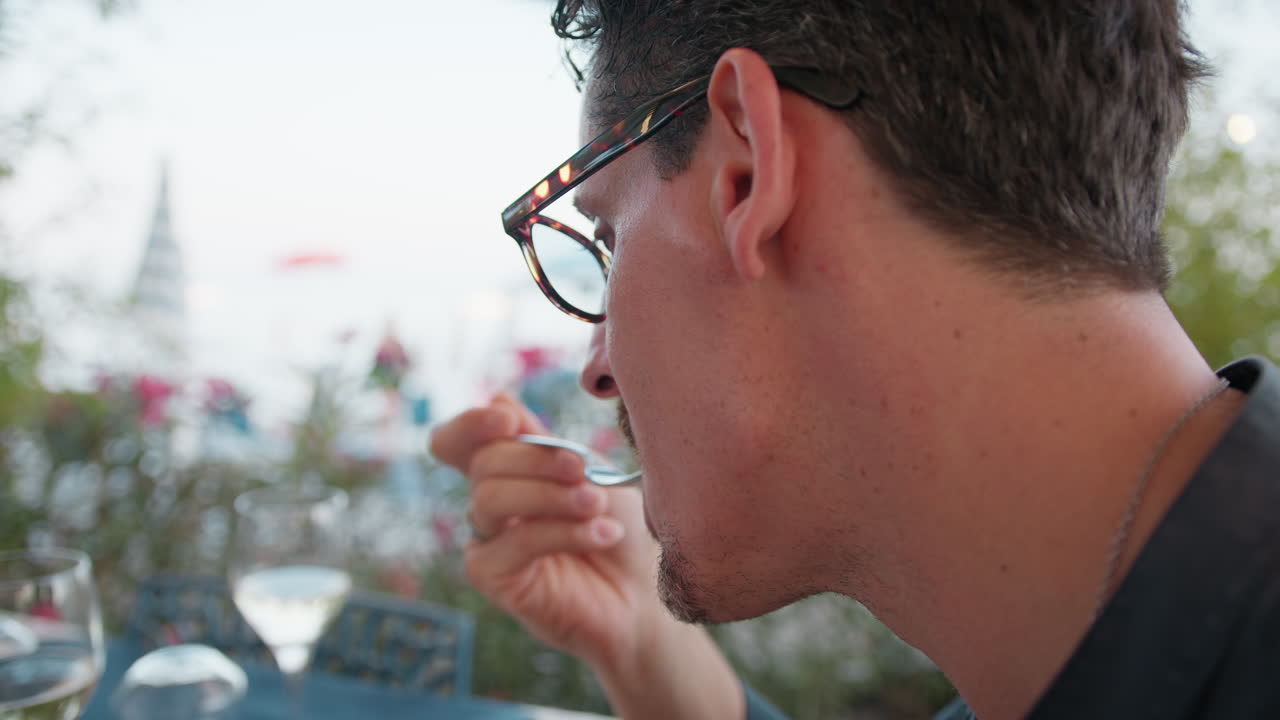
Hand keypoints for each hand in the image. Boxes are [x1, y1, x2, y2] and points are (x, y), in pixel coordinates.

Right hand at [430, 394, 660, 668]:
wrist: (643, 593)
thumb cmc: (617, 526)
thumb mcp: (588, 472)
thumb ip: (543, 441)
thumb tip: (499, 401)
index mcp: (505, 470)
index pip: (457, 441)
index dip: (470, 425)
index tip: (508, 420)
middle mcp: (487, 503)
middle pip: (484, 462)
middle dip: (537, 458)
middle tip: (584, 469)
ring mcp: (486, 541)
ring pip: (491, 498)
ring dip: (551, 495)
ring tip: (597, 505)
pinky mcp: (493, 578)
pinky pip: (514, 542)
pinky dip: (564, 532)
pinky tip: (604, 534)